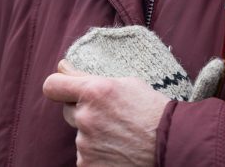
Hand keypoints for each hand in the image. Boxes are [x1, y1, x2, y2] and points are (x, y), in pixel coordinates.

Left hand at [42, 60, 170, 165]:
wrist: (171, 142)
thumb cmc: (152, 108)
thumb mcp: (126, 83)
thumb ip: (89, 77)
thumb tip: (62, 67)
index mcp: (95, 91)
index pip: (53, 86)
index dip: (58, 85)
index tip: (64, 87)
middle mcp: (86, 117)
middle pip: (67, 111)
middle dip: (83, 110)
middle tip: (108, 114)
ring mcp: (86, 144)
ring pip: (80, 134)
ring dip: (94, 133)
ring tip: (120, 134)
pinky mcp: (88, 165)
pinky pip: (85, 155)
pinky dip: (98, 153)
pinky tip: (118, 149)